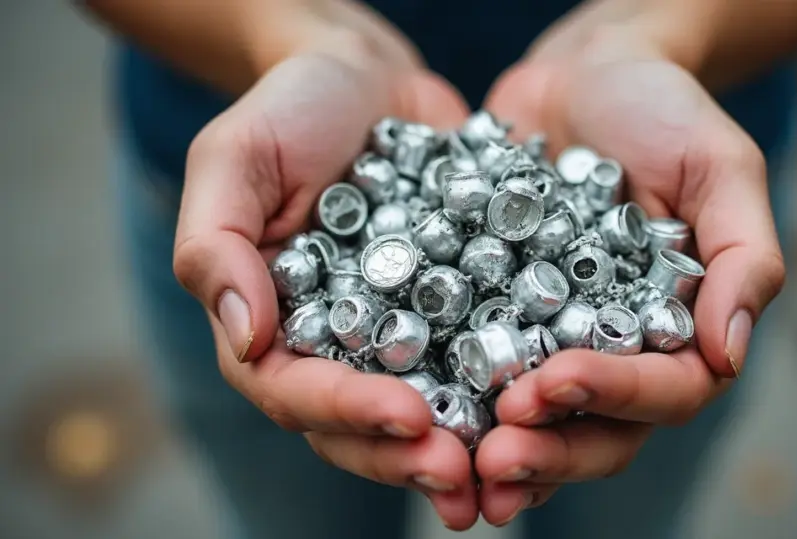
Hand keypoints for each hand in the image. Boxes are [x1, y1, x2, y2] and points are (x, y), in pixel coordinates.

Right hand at [172, 31, 480, 528]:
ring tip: (512, 467)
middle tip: (465, 474)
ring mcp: (398, 332)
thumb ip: (216, 247)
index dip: (349, 414)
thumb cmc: (291, 110)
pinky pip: (479, 358)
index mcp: (273, 325)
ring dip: (465, 447)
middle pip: (363, 424)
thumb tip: (244, 339)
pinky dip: (510, 390)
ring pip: (427, 410)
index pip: (295, 392)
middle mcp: (336, 344)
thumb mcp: (236, 160)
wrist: (368, 75)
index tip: (407, 417)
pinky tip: (552, 409)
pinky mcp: (455, 309)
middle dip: (411, 455)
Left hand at [473, 22, 785, 524]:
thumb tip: (730, 353)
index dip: (615, 396)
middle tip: (495, 458)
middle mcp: (619, 348)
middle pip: (597, 431)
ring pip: (535, 421)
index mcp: (681, 328)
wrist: (584, 71)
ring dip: (499, 450)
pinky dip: (451, 400)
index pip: (666, 390)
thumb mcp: (720, 167)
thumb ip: (745, 256)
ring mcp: (554, 338)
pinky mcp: (497, 315)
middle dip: (548, 451)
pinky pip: (475, 369)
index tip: (556, 380)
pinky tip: (412, 414)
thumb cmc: (663, 110)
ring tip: (454, 461)